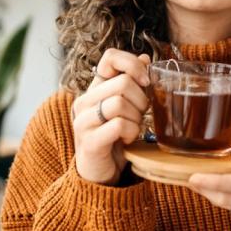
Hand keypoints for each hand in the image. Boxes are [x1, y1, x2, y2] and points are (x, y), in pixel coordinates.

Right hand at [71, 49, 151, 185]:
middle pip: (123, 82)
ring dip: (136, 118)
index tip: (146, 82)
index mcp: (95, 89)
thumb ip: (133, 84)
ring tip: (132, 128)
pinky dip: (131, 132)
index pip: (110, 57)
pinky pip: (119, 125)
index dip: (133, 64)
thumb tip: (145, 58)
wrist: (100, 173)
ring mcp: (84, 121)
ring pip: (120, 103)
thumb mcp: (127, 107)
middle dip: (142, 99)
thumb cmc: (116, 137)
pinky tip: (127, 139)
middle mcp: (85, 101)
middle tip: (141, 115)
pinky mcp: (89, 141)